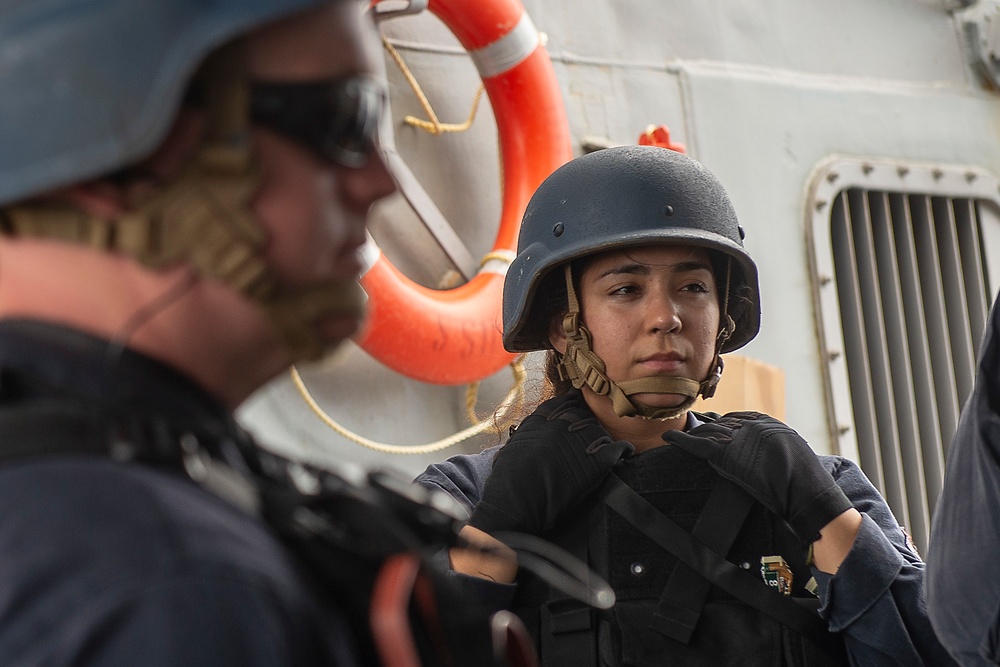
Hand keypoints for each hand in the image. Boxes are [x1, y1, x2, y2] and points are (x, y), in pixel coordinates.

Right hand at [468, 391, 632, 535]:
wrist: (518, 499)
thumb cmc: (508, 479)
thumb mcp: (512, 447)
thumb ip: (528, 435)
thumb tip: (529, 436)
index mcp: (543, 417)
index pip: (564, 403)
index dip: (571, 408)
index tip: (576, 410)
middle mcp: (565, 423)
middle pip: (585, 417)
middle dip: (586, 427)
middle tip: (586, 441)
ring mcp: (583, 439)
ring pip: (602, 432)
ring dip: (601, 441)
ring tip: (600, 452)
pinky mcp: (599, 459)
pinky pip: (619, 448)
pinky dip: (623, 451)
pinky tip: (623, 454)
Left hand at [662, 412, 852, 543]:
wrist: (805, 490)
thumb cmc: (804, 478)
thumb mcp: (791, 450)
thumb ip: (773, 446)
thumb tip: (765, 451)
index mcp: (766, 422)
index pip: (736, 418)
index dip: (722, 424)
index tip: (711, 425)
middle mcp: (749, 425)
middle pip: (718, 424)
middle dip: (704, 428)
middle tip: (690, 429)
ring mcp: (736, 437)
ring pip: (706, 431)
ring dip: (692, 433)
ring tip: (678, 435)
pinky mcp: (725, 452)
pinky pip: (696, 443)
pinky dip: (680, 440)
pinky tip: (668, 438)